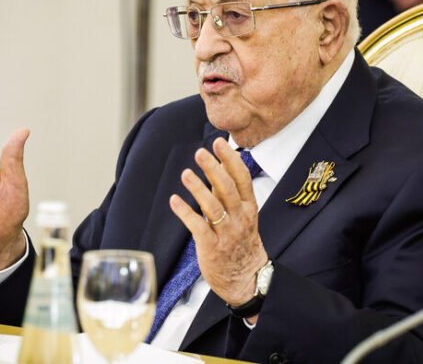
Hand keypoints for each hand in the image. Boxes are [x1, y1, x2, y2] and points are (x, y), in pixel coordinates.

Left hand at [170, 138, 268, 320]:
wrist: (247, 280)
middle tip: (201, 152)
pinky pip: (198, 226)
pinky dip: (186, 212)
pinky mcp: (212, 247)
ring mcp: (226, 233)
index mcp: (248, 208)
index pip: (242, 179)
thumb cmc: (241, 244)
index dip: (231, 159)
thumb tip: (216, 169)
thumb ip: (228, 195)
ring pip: (213, 206)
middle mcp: (239, 218)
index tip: (219, 143)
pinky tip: (174, 200)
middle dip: (214, 169)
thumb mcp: (243, 217)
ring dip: (198, 188)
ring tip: (186, 173)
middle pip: (227, 189)